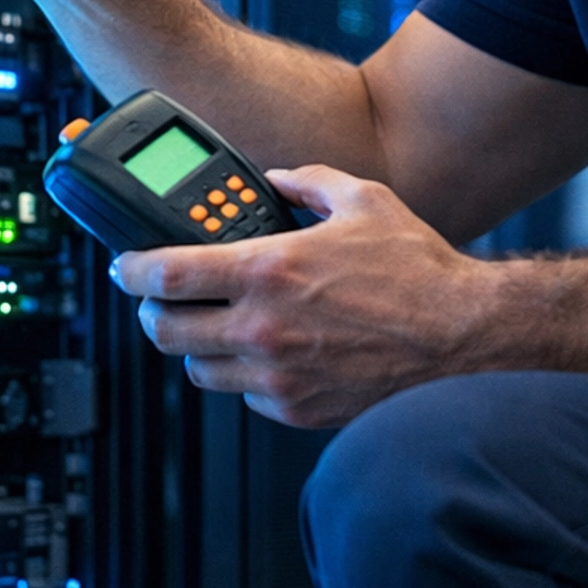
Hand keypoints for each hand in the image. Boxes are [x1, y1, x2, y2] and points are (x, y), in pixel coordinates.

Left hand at [112, 165, 486, 428]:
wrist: (462, 334)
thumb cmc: (417, 270)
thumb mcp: (361, 200)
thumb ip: (307, 182)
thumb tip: (278, 178)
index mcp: (269, 271)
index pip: (167, 276)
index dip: (131, 270)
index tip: (125, 267)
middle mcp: (264, 328)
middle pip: (166, 332)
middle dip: (153, 314)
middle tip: (162, 300)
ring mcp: (279, 374)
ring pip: (200, 371)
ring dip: (197, 348)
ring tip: (216, 328)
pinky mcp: (299, 408)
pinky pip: (246, 397)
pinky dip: (246, 376)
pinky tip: (268, 353)